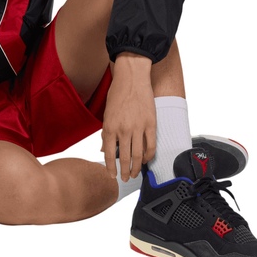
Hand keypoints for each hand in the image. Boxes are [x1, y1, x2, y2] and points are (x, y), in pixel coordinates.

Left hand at [101, 52, 155, 181]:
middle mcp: (123, 129)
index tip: (111, 176)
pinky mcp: (151, 124)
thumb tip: (105, 149)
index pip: (109, 154)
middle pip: (124, 157)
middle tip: (125, 179)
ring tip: (134, 174)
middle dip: (124, 171)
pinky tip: (145, 160)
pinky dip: (148, 156)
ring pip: (138, 155)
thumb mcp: (106, 113)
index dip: (110, 168)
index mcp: (110, 126)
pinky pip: (151, 145)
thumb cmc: (118, 93)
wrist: (132, 78)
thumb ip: (106, 132)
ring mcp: (138, 127)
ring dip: (136, 167)